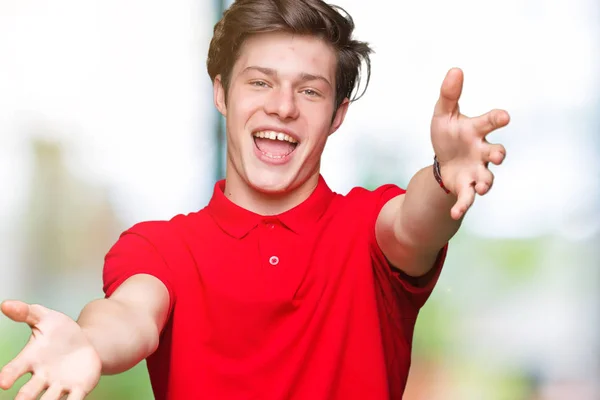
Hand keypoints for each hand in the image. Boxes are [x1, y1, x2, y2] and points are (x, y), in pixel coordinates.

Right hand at [0, 300, 101, 399]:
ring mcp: (60, 385)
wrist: (85, 343)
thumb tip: (5, 304)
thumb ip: (26, 312)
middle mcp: (42, 377)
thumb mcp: (45, 318)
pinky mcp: (78, 389)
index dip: (8, 375)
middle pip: (29, 392)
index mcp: (31, 360)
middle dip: (24, 398)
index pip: (15, 369)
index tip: (3, 382)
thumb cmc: (59, 332)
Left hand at [430, 68, 509, 219]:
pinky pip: (468, 198)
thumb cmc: (448, 134)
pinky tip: (455, 214)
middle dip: (499, 154)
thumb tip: (455, 69)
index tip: (504, 117)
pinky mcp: (466, 187)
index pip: (491, 121)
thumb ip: (449, 94)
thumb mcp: (443, 114)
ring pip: (487, 178)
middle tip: (499, 155)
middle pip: (497, 152)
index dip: (498, 118)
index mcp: (476, 130)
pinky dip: (463, 206)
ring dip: (486, 183)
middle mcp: (482, 151)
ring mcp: (476, 170)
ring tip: (482, 188)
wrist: (444, 161)